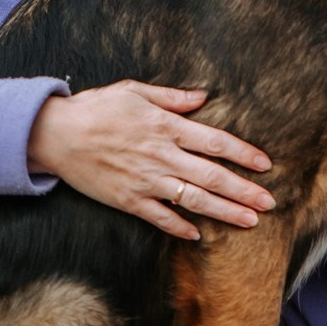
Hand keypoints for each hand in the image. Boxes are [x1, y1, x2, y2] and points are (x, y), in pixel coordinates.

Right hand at [26, 80, 274, 240]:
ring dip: (223, 211)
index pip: (215, 142)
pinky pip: (159, 217)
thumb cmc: (97, 107)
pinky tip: (198, 235)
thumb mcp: (136, 90)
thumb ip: (172, 97)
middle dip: (243, 190)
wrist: (56, 135)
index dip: (243, 154)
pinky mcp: (127, 200)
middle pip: (211, 176)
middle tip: (270, 203)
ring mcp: (145, 181)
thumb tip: (202, 98)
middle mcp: (161, 155)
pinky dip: (179, 226)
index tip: (266, 165)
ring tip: (249, 221)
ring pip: (192, 200)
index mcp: (166, 126)